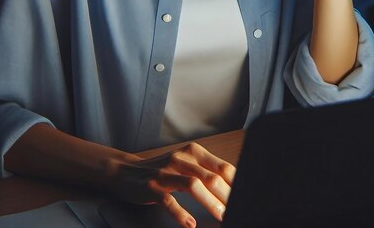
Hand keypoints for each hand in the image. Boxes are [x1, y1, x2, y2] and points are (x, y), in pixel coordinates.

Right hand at [106, 142, 234, 226]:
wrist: (126, 170)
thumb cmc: (164, 169)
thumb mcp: (187, 164)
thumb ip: (207, 172)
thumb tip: (233, 187)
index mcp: (194, 152)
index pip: (222, 167)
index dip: (236, 184)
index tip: (246, 197)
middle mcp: (182, 158)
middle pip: (211, 176)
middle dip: (227, 195)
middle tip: (238, 210)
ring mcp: (166, 172)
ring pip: (193, 184)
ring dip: (210, 202)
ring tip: (221, 216)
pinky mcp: (152, 186)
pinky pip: (169, 200)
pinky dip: (181, 213)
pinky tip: (190, 224)